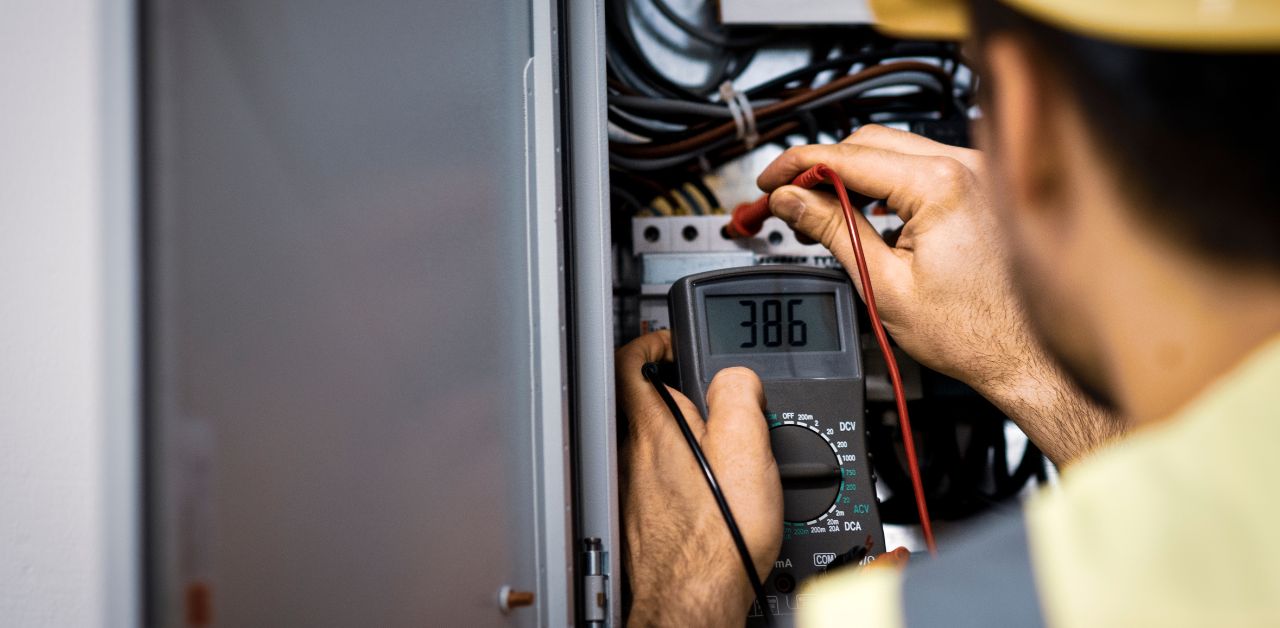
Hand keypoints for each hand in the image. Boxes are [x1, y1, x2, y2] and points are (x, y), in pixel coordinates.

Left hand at [617, 331, 782, 626]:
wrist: (696, 600)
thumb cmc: (717, 537)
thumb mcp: (746, 446)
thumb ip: (738, 393)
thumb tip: (736, 376)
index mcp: (654, 428)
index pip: (631, 360)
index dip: (651, 340)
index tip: (671, 341)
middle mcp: (633, 457)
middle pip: (645, 403)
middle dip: (678, 393)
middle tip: (711, 396)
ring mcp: (633, 491)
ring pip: (652, 445)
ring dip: (682, 437)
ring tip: (722, 449)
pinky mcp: (641, 521)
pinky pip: (659, 482)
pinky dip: (682, 477)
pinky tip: (712, 496)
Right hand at [758, 125, 1118, 465]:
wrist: (1025, 356)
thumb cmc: (972, 332)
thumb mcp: (882, 283)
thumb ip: (832, 229)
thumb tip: (792, 200)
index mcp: (939, 185)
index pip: (846, 156)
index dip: (796, 167)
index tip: (769, 181)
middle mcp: (966, 165)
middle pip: (869, 142)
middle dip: (821, 167)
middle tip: (787, 198)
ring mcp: (980, 172)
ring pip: (896, 150)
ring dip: (853, 173)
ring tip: (821, 209)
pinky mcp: (985, 186)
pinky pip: (923, 166)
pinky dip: (888, 181)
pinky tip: (868, 210)